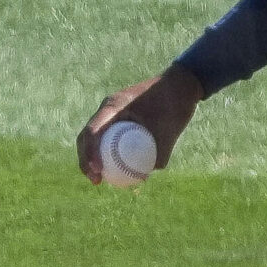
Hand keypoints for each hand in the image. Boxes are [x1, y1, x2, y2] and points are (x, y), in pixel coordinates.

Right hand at [76, 66, 202, 182]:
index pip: (93, 131)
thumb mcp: (169, 131)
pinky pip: (107, 136)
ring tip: (99, 179)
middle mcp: (108, 108)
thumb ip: (159, 153)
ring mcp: (112, 112)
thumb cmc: (174, 104)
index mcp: (114, 106)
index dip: (90, 153)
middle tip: (96, 180)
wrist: (181, 86)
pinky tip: (113, 169)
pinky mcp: (120, 118)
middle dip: (85, 160)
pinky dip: (106, 152)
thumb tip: (144, 176)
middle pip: (87, 136)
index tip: (98, 171)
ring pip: (94, 137)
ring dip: (92, 157)